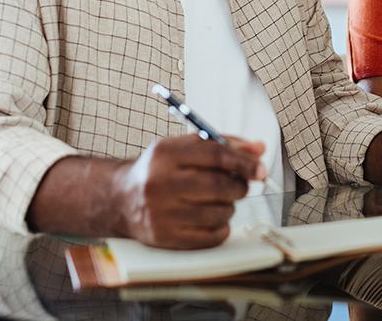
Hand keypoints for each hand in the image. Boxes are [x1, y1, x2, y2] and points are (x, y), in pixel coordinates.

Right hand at [115, 134, 265, 248]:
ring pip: (217, 212)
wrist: (122, 197)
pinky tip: (213, 218)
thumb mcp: (185, 148)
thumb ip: (222, 145)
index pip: (214, 154)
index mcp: (165, 153)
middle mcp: (159, 183)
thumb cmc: (161, 170)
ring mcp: (160, 213)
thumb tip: (258, 149)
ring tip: (221, 201)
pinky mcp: (164, 237)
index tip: (259, 169)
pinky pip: (210, 236)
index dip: (243, 162)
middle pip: (217, 185)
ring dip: (230, 207)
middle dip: (239, 186)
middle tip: (241, 186)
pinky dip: (221, 227)